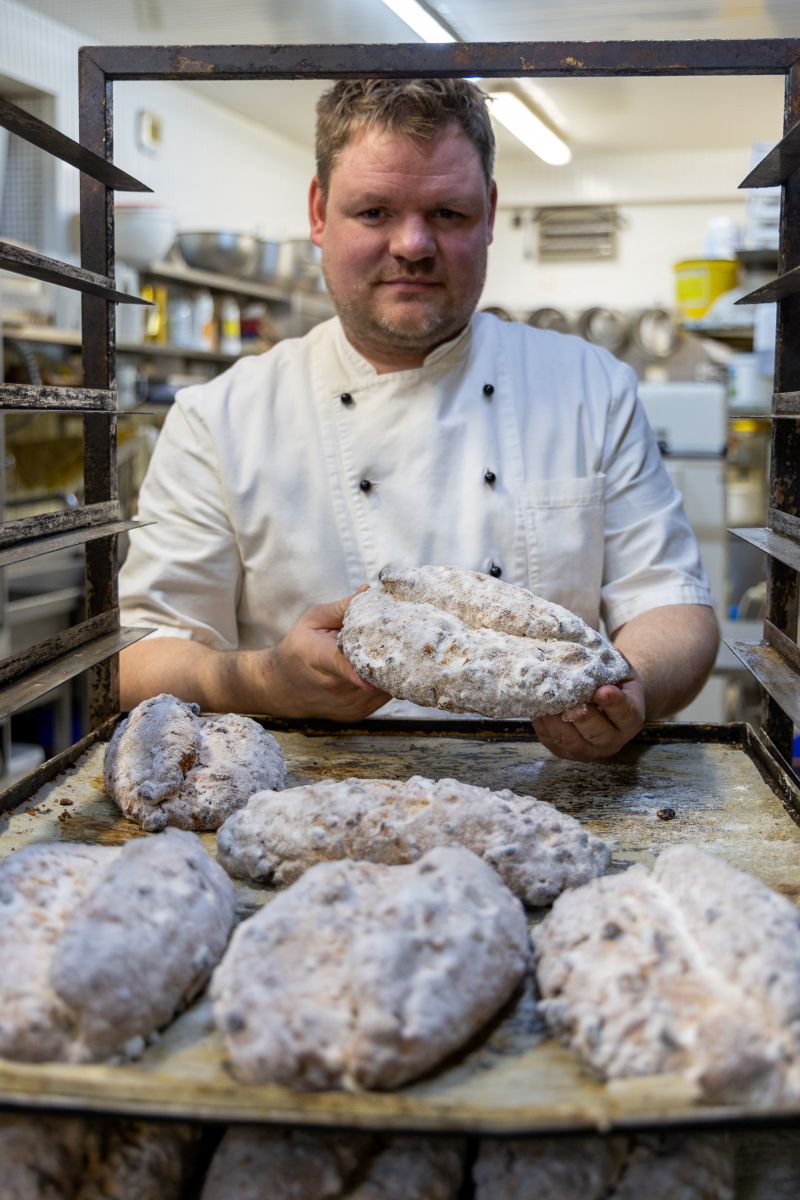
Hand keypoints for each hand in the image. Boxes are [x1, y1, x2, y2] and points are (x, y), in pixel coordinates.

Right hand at [262, 593, 389, 719]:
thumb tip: (368, 592)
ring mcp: (348, 705)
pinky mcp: (356, 714)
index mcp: (322, 659)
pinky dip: (386, 682)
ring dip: (391, 670)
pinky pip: (383, 696)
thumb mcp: (312, 620)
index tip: (391, 659)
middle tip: (406, 638)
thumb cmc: (298, 648)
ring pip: (385, 687)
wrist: (280, 687)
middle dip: (391, 657)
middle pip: (376, 674)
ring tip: (394, 652)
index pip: (348, 664)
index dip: (371, 663)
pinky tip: (383, 668)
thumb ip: (342, 608)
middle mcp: (336, 688)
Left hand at [532, 670, 645, 760]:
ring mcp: (587, 750)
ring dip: (556, 722)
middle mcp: (611, 741)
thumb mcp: (620, 671)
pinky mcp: (564, 751)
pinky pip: (550, 740)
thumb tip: (590, 648)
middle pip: (597, 734)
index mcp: (630, 720)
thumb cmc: (614, 682)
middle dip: (583, 718)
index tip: (602, 690)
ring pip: (570, 741)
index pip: (625, 713)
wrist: (605, 703)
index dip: (614, 703)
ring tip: (547, 702)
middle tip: (572, 704)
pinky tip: (536, 706)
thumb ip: (611, 663)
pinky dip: (542, 724)